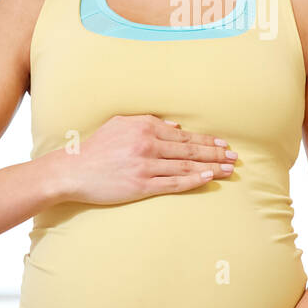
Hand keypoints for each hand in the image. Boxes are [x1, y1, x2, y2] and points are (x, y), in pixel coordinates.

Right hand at [61, 114, 236, 205]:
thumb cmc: (95, 148)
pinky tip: (208, 178)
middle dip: (216, 153)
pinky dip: (193, 179)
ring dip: (211, 167)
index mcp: (144, 127)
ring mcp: (146, 166)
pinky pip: (174, 182)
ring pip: (186, 165)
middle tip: (235, 156)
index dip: (206, 140)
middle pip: (190, 149)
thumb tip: (175, 127)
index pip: (183, 135)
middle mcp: (148, 144)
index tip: (223, 144)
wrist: (72, 171)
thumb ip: (147, 122)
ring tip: (229, 169)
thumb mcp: (120, 125)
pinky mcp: (141, 185)